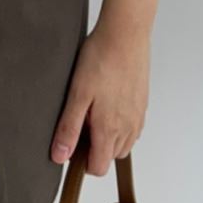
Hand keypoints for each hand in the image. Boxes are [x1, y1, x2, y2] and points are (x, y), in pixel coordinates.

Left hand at [50, 17, 150, 174]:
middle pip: (110, 156)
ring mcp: (138, 116)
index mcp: (111, 129)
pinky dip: (119, 123)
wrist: (125, 34)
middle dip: (94, 148)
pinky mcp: (142, 103)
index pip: (99, 168)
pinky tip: (107, 100)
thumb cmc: (101, 60)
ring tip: (92, 109)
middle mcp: (129, 127)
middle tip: (80, 120)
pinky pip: (132, 126)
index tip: (71, 142)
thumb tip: (60, 156)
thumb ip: (69, 128)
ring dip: (107, 136)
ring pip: (123, 142)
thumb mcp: (77, 94)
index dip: (82, 162)